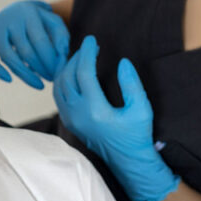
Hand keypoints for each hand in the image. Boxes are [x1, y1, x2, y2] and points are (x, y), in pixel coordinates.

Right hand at [0, 0, 69, 88]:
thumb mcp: (53, 22)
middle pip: (25, 50)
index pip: (40, 41)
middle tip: (50, 79)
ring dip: (24, 74)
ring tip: (38, 84)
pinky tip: (9, 79)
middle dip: (40, 69)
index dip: (49, 60)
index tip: (57, 73)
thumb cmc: (39, 21)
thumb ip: (61, 37)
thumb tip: (61, 56)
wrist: (15, 10)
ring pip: (7, 56)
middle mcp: (9, 19)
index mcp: (29, 14)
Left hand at [53, 36, 178, 200]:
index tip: (92, 40)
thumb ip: (132, 85)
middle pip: (67, 76)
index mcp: (95, 110)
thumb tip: (122, 62)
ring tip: (80, 56)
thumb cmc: (137, 135)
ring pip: (59, 86)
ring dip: (66, 68)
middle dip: (76, 57)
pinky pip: (58, 96)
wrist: (127, 160)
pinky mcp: (69, 122)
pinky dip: (63, 80)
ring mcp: (70, 119)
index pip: (84, 72)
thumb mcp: (142, 109)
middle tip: (89, 47)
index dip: (87, 53)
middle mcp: (77, 114)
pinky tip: (73, 72)